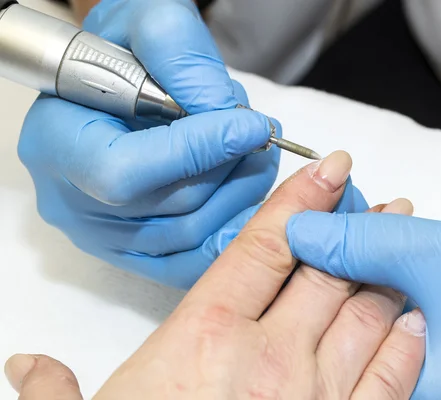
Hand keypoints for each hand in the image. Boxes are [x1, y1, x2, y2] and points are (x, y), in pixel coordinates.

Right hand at [5, 152, 423, 398]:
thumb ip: (57, 393)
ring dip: (386, 274)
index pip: (263, 246)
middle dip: (356, 230)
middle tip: (383, 204)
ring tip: (403, 240)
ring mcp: (315, 398)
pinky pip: (390, 380)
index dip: (300, 200)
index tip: (330, 168)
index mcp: (205, 338)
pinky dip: (406, 345)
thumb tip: (26, 365)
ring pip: (364, 315)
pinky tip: (415, 318)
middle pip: (324, 271)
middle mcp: (268, 359)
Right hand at [18, 0, 281, 288]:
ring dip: (243, 192)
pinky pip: (196, 262)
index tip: (252, 126)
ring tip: (257, 151)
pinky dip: (236, 230)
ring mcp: (106, 237)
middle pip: (170, 206)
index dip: (197, 152)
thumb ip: (176, 51)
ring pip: (192, 235)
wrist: (121, 83)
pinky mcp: (139, 254)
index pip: (126, 171)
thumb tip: (220, 111)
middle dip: (232, 167)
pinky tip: (255, 193)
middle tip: (262, 133)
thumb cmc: (128, 51)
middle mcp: (74, 202)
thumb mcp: (143, 22)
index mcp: (56, 144)